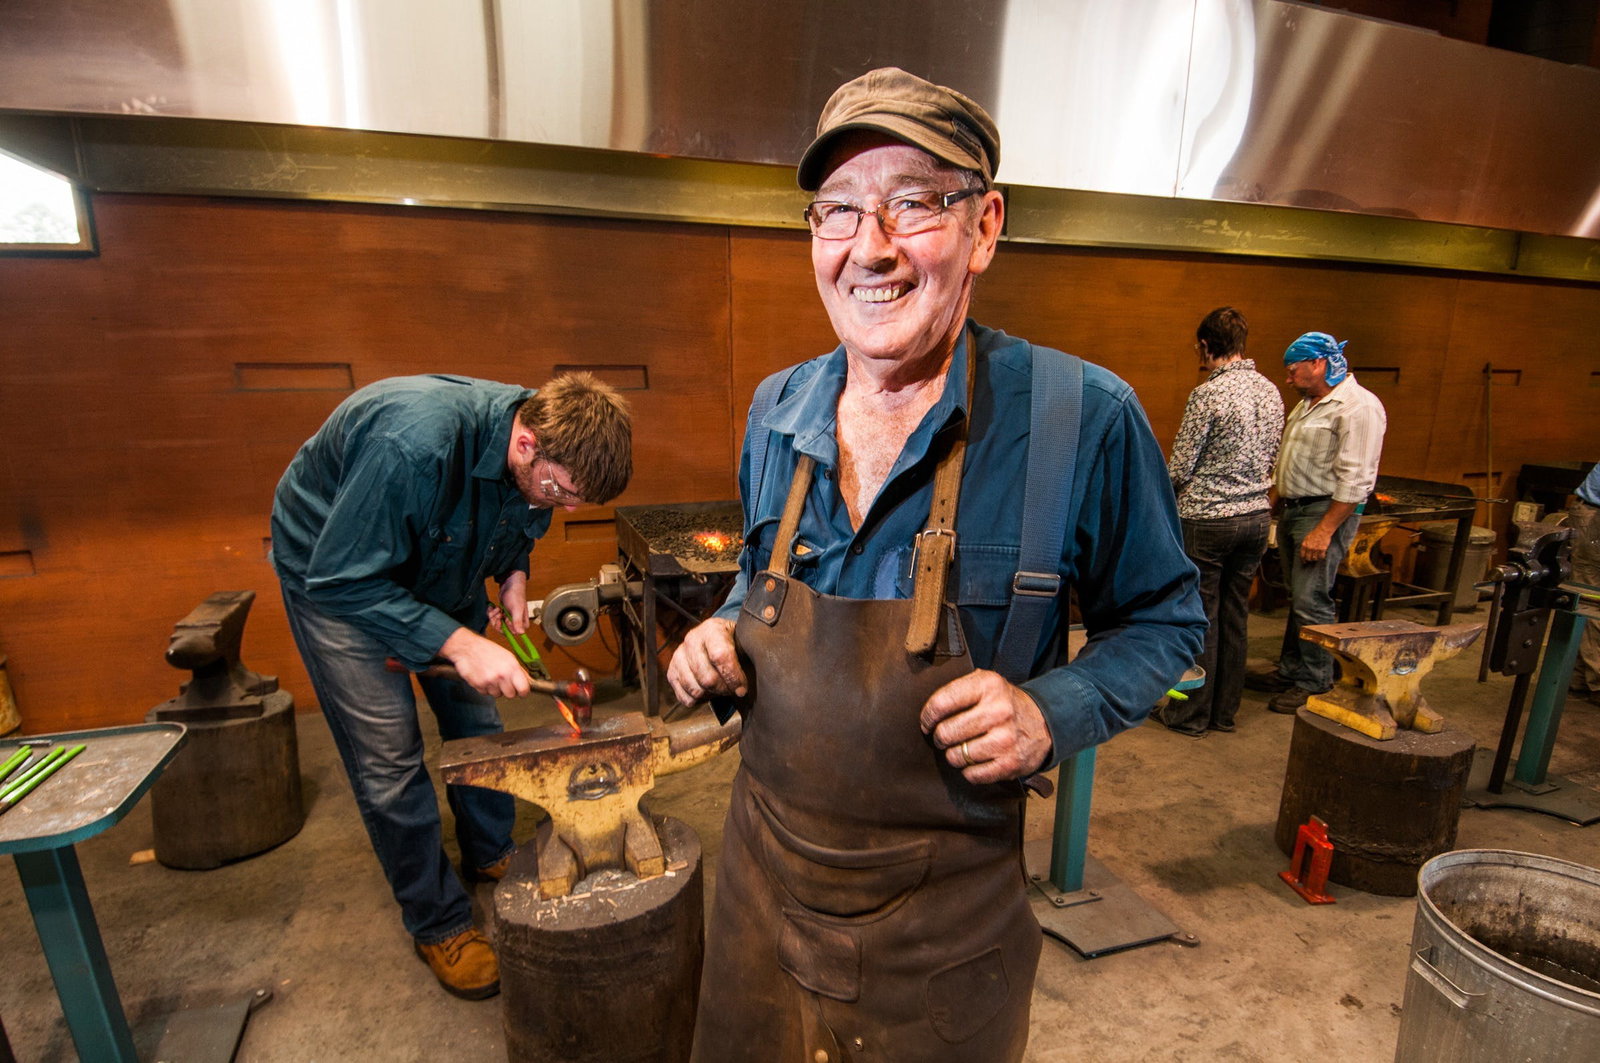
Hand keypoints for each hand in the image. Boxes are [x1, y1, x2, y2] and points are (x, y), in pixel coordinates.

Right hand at [439, 627, 531, 698]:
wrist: (467, 647)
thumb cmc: (487, 650)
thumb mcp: (508, 656)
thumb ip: (519, 670)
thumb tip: (529, 681)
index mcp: (512, 667)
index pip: (524, 689)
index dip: (523, 692)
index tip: (521, 691)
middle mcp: (502, 675)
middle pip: (511, 695)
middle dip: (508, 690)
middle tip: (503, 681)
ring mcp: (490, 681)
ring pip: (497, 695)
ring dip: (495, 689)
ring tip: (491, 676)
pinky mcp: (479, 685)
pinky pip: (485, 693)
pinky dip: (485, 688)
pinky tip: (483, 677)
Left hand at [496, 571, 529, 634]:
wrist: (510, 585)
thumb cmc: (516, 595)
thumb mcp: (516, 609)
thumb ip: (517, 622)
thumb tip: (521, 633)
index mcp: (521, 623)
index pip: (511, 633)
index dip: (504, 628)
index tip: (502, 620)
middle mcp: (515, 622)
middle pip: (502, 630)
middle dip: (497, 621)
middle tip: (498, 613)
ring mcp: (508, 618)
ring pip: (496, 624)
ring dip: (494, 616)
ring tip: (497, 608)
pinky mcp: (502, 614)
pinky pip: (493, 618)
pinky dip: (491, 612)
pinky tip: (493, 606)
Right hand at [667, 618, 746, 703]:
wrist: (714, 636)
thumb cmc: (732, 641)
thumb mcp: (743, 639)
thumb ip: (749, 653)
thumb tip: (763, 673)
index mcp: (711, 629)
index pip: (720, 656)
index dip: (733, 677)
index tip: (742, 688)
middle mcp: (691, 640)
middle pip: (707, 678)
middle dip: (724, 689)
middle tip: (733, 689)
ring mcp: (678, 656)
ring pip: (695, 689)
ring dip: (711, 695)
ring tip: (721, 689)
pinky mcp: (671, 672)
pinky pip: (685, 697)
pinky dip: (699, 701)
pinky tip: (708, 692)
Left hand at [920, 670, 1051, 783]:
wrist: (1044, 722)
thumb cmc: (1004, 703)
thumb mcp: (986, 683)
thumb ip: (958, 689)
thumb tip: (928, 711)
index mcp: (988, 686)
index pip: (942, 702)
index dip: (928, 716)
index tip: (928, 722)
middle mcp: (998, 711)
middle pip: (946, 733)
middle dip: (940, 737)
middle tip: (945, 736)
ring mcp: (1005, 739)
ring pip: (957, 756)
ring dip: (954, 755)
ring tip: (962, 747)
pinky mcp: (1010, 763)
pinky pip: (972, 774)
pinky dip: (969, 770)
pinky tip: (975, 760)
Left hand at [1299, 525, 1333, 562]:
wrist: (1322, 530)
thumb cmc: (1315, 533)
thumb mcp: (1306, 538)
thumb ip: (1305, 545)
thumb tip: (1303, 551)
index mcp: (1304, 545)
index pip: (1302, 555)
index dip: (1303, 560)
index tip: (1304, 562)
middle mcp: (1309, 548)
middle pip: (1308, 558)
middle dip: (1309, 560)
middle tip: (1311, 560)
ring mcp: (1315, 549)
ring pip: (1314, 558)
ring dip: (1315, 559)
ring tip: (1317, 557)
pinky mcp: (1322, 549)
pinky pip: (1321, 557)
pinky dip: (1321, 557)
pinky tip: (1322, 556)